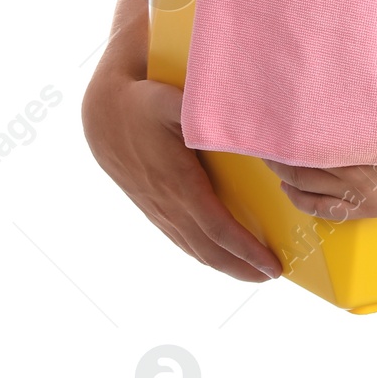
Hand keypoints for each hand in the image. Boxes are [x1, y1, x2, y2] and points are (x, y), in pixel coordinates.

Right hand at [82, 71, 283, 281]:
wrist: (103, 112)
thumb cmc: (146, 102)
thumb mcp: (180, 101)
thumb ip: (213, 113)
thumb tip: (255, 121)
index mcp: (179, 183)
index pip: (218, 229)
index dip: (246, 250)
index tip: (271, 265)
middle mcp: (168, 203)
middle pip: (208, 249)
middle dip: (241, 267)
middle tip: (273, 276)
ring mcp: (157, 208)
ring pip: (192, 247)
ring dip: (223, 264)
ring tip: (252, 273)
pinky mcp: (151, 205)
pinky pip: (179, 237)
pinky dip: (201, 252)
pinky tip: (215, 255)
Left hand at [264, 80, 376, 220]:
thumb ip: (366, 83)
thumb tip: (334, 61)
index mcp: (365, 139)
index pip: (306, 139)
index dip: (281, 133)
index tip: (267, 122)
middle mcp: (362, 171)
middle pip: (301, 165)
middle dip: (277, 155)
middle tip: (261, 141)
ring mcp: (368, 193)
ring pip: (310, 188)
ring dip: (286, 177)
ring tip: (272, 163)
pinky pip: (330, 211)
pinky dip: (307, 201)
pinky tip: (294, 191)